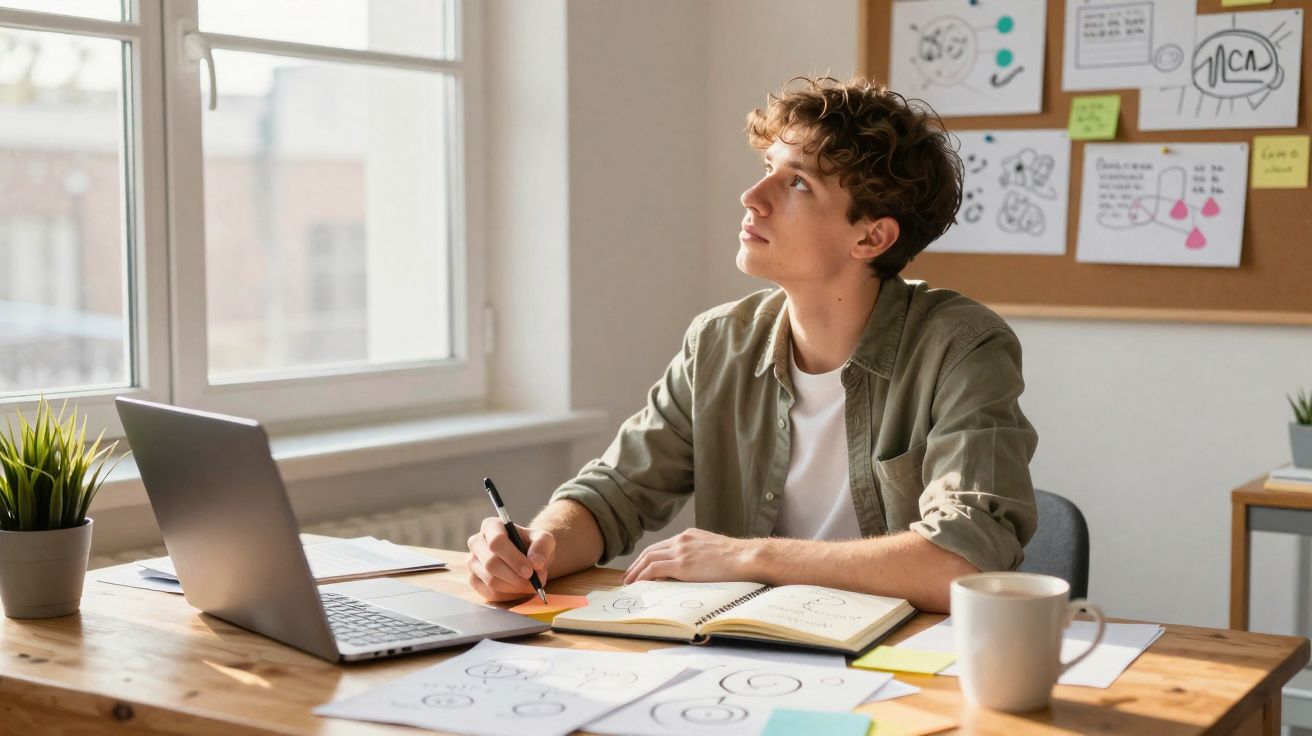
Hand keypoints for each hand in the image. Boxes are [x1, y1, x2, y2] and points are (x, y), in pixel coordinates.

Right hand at [466, 517, 554, 601]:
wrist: (527, 558)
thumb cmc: (533, 546)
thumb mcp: (544, 540)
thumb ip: (542, 546)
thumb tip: (535, 562)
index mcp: (491, 526)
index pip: (496, 542)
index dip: (513, 558)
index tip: (530, 570)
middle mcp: (476, 542)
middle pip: (491, 563)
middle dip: (515, 577)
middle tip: (533, 582)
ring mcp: (472, 562)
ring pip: (490, 580)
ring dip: (514, 587)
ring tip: (531, 584)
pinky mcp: (474, 580)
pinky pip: (490, 593)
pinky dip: (509, 595)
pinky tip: (520, 589)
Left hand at [623, 528, 761, 584]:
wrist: (746, 558)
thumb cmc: (737, 559)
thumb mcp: (714, 552)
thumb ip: (699, 556)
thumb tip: (691, 571)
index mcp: (690, 535)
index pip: (662, 546)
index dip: (648, 557)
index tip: (641, 567)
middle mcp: (682, 539)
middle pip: (651, 550)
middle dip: (637, 563)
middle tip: (628, 576)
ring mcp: (681, 550)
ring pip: (648, 558)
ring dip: (636, 571)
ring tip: (629, 582)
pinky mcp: (682, 563)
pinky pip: (654, 568)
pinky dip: (642, 575)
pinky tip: (638, 583)